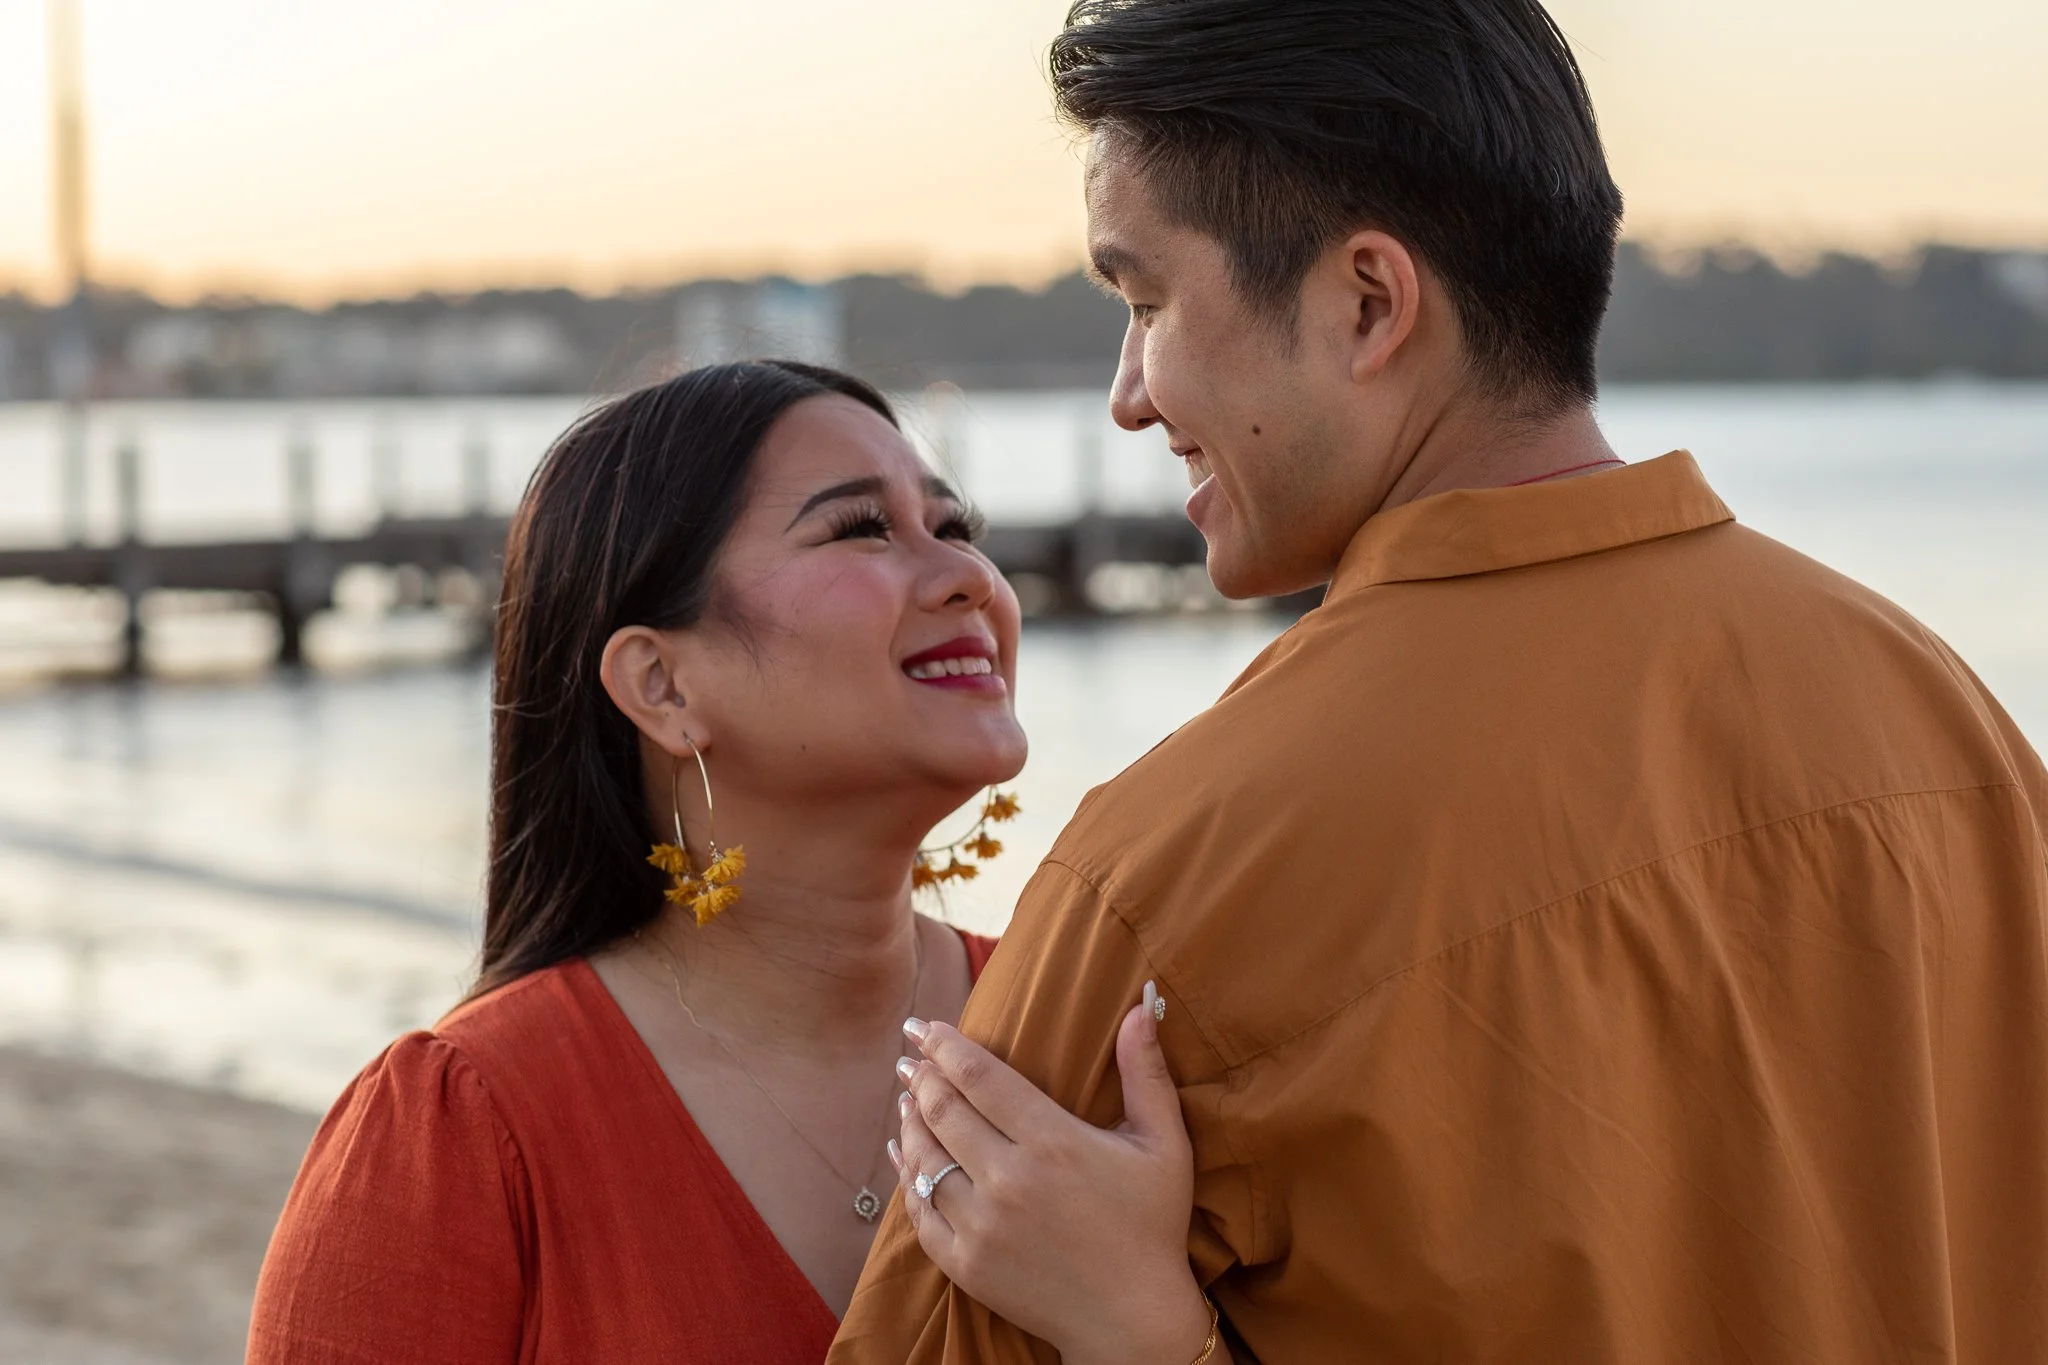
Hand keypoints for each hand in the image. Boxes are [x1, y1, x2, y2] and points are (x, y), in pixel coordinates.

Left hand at [890, 983, 1214, 1364]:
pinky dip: (907, 1174)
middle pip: (944, 1110)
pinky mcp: (965, 1264)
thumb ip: (1146, 1073)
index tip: (925, 1025)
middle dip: (921, 1075)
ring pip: (924, 1157)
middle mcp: (1009, 1181)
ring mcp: (981, 1226)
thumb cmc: (1152, 1225)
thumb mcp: (1163, 1145)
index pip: (980, 1078)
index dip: (946, 1046)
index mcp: (1053, 1143)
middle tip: (910, 1053)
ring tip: (907, 1095)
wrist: (1132, 1319)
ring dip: (910, 1119)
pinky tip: (903, 1152)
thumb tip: (1142, 1005)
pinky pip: (920, 1209)